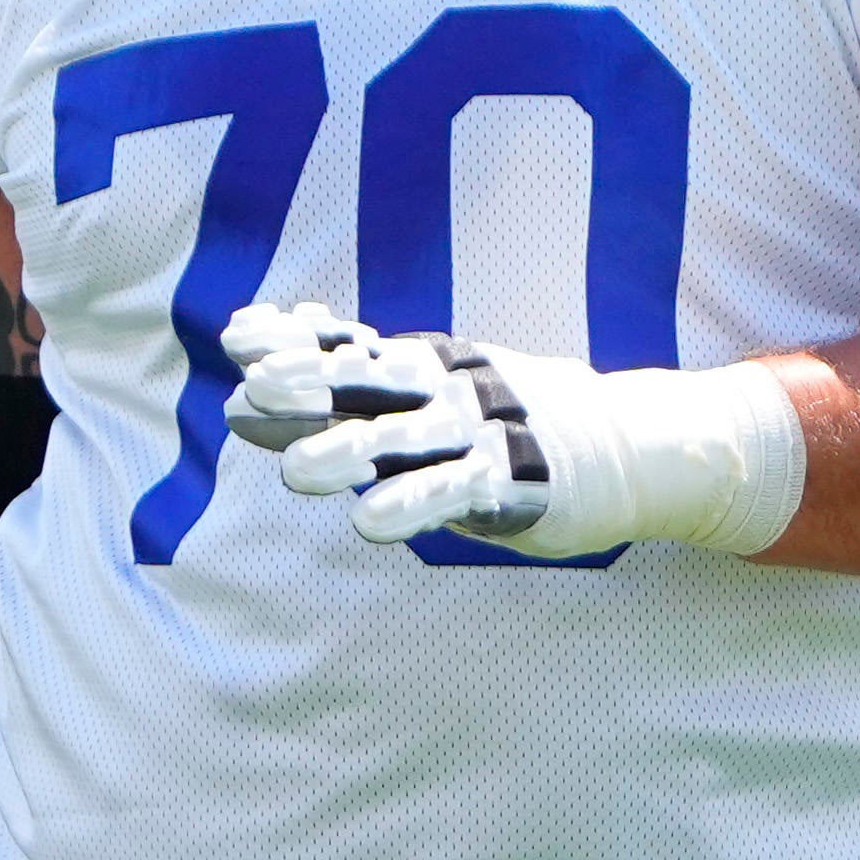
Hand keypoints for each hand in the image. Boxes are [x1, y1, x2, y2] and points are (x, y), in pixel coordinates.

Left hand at [222, 301, 804, 560]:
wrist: (624, 448)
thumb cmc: (499, 432)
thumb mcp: (412, 413)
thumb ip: (330, 409)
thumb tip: (235, 403)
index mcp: (423, 367)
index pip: (349, 345)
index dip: (295, 340)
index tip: (235, 334)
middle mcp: (449, 390)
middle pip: (373, 381)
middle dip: (315, 381)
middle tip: (255, 387)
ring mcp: (484, 432)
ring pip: (410, 438)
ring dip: (353, 451)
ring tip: (294, 475)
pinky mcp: (515, 482)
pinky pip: (456, 492)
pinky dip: (413, 504)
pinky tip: (368, 524)